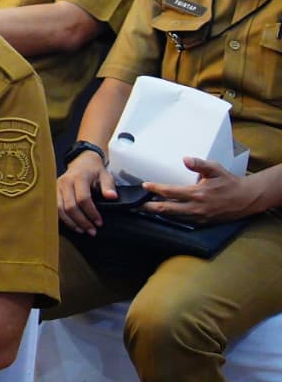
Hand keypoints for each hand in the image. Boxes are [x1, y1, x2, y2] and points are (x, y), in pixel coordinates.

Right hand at [56, 151, 113, 234]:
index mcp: (79, 177)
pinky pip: (54, 208)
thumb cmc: (94, 170)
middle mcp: (65, 182)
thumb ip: (108, 186)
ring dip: (70, 222)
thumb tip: (112, 197)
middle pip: (70, 206)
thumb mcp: (105, 175)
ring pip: (59, 209)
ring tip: (82, 230)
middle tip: (92, 231)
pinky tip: (72, 225)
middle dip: (81, 221)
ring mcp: (56, 187)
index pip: (83, 199)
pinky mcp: (53, 191)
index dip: (91, 213)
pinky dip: (62, 218)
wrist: (81, 161)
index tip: (99, 223)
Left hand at [141, 157, 264, 222]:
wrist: (246, 199)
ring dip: (158, 213)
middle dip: (149, 207)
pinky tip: (163, 213)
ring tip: (144, 208)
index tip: (144, 185)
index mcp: (197, 194)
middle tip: (135, 204)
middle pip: (167, 209)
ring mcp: (199, 217)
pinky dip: (170, 217)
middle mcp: (196, 207)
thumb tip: (185, 159)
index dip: (155, 189)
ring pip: (173, 217)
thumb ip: (199, 164)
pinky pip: (182, 221)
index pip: (170, 192)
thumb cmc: (229, 182)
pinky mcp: (202, 223)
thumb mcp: (215, 169)